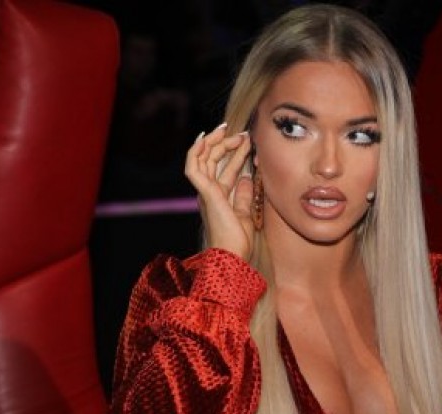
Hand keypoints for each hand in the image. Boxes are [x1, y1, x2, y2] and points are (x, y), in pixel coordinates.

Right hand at [184, 123, 253, 259]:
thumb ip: (244, 196)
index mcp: (219, 197)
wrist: (233, 255)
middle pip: (213, 160)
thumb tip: (246, 179)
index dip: (234, 153)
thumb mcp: (246, 214)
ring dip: (214, 142)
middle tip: (242, 133)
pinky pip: (194, 167)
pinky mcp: (205, 192)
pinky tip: (206, 139)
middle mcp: (209, 192)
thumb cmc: (239, 241)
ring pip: (202, 159)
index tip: (247, 140)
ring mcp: (205, 192)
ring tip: (228, 130)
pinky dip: (197, 151)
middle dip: (226, 143)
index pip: (224, 168)